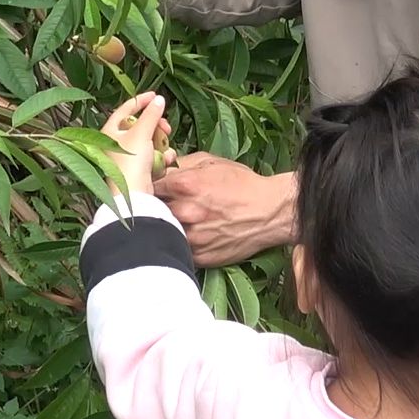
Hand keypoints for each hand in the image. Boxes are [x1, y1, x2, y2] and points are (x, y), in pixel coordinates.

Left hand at [99, 92, 174, 197]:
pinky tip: (167, 160)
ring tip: (166, 146)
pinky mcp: (138, 170)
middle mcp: (116, 144)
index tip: (155, 95)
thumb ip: (152, 114)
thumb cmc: (130, 164)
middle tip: (165, 126)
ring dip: (161, 142)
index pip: (126, 109)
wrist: (134, 195)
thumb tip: (159, 99)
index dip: (141, 100)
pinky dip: (161, 157)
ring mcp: (127, 157)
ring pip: (149, 141)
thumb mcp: (142, 133)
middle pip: (140, 126)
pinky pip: (152, 157)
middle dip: (156, 125)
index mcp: (110, 132)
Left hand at [152, 154, 295, 266]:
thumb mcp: (212, 162)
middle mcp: (185, 211)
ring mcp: (192, 236)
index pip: (149, 185)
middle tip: (161, 204)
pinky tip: (187, 234)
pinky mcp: (200, 256)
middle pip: (151, 209)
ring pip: (163, 231)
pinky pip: (178, 249)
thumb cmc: (242, 184)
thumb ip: (182, 163)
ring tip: (176, 220)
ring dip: (164, 225)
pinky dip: (178, 242)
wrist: (270, 212)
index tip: (152, 187)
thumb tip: (161, 166)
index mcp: (185, 184)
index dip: (148, 186)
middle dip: (154, 206)